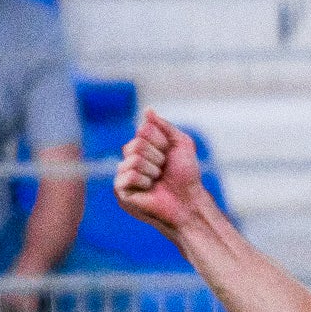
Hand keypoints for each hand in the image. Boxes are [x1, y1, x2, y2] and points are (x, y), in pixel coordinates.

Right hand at [112, 109, 205, 236]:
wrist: (189, 200)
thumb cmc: (186, 175)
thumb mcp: (181, 144)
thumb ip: (164, 126)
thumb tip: (147, 110)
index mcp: (142, 147)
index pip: (143, 130)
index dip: (161, 142)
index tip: (169, 155)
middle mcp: (130, 159)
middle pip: (136, 144)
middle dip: (157, 157)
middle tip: (164, 170)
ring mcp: (124, 174)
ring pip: (133, 159)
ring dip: (153, 170)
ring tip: (158, 181)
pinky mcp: (121, 191)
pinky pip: (128, 174)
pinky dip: (144, 181)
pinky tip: (149, 189)